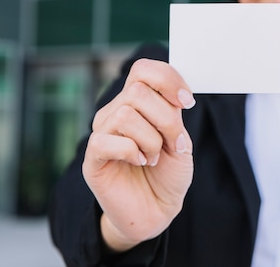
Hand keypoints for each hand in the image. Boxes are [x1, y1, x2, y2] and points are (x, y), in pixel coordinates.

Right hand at [82, 58, 195, 251]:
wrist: (158, 210)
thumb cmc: (168, 173)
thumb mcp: (179, 138)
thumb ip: (173, 113)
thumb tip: (174, 92)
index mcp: (137, 101)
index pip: (143, 69)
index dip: (168, 79)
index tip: (187, 102)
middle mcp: (115, 111)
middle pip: (137, 92)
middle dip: (166, 120)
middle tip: (173, 143)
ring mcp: (101, 133)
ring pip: (125, 115)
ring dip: (151, 140)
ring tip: (153, 157)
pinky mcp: (92, 158)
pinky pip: (106, 141)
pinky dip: (132, 152)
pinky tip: (139, 162)